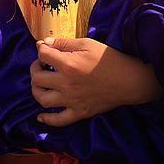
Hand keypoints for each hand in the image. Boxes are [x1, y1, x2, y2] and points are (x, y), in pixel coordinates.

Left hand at [30, 37, 162, 126]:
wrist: (128, 79)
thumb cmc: (107, 58)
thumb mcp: (86, 43)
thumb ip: (63, 43)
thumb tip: (44, 43)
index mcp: (68, 64)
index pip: (43, 55)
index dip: (41, 49)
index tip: (44, 48)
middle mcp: (67, 84)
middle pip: (38, 78)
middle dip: (35, 68)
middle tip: (41, 64)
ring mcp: (72, 101)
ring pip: (43, 100)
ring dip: (36, 90)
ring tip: (40, 83)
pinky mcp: (80, 112)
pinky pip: (59, 120)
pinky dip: (47, 120)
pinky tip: (41, 116)